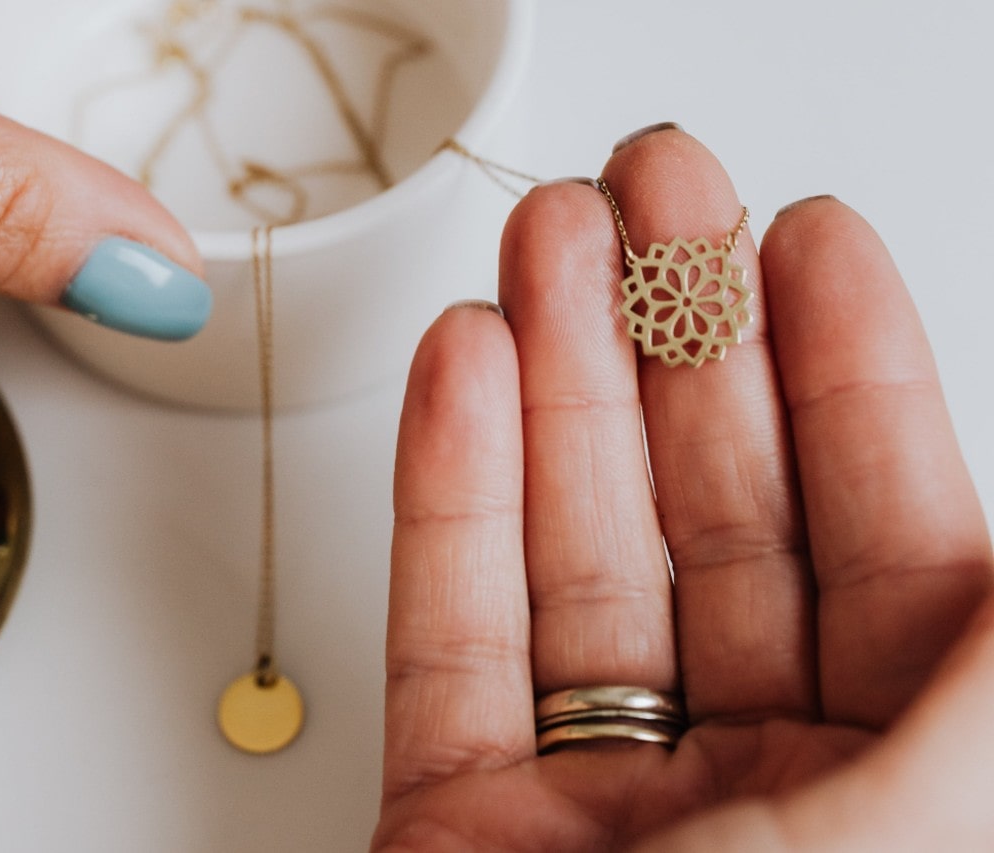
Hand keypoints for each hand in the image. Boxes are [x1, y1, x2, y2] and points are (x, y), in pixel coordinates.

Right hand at [375, 126, 993, 850]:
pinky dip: (450, 493)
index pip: (886, 539)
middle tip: (649, 199)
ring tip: (545, 244)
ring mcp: (598, 790)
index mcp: (895, 779)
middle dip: (676, 338)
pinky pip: (455, 631)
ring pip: (578, 551)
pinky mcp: (458, 803)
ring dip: (554, 383)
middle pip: (714, 517)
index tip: (801, 235)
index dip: (844, 372)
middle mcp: (753, 780)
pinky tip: (461, 371)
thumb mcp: (944, 833)